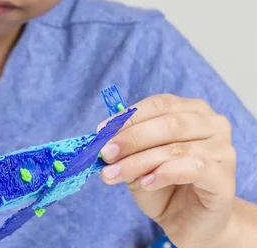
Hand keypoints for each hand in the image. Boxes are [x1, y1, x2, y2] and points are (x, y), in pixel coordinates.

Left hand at [97, 94, 236, 247]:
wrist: (190, 222)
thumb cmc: (165, 186)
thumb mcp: (138, 161)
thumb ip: (126, 147)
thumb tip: (103, 139)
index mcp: (192, 110)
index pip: (158, 104)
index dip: (127, 117)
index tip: (100, 132)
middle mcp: (212, 124)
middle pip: (167, 123)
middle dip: (130, 139)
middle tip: (105, 154)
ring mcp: (223, 149)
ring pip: (175, 148)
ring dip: (138, 161)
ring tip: (114, 174)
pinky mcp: (225, 176)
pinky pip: (193, 168)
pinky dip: (164, 174)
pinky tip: (147, 183)